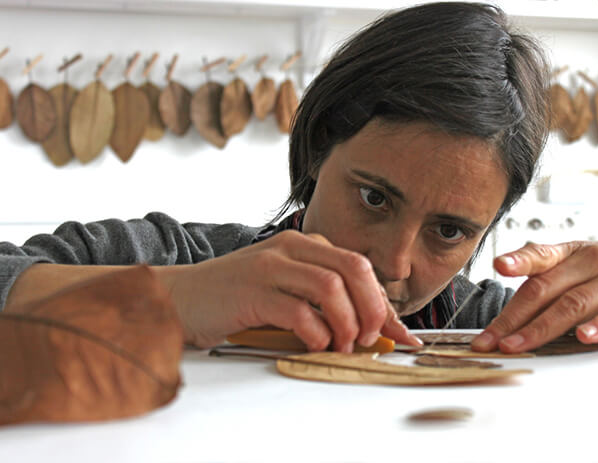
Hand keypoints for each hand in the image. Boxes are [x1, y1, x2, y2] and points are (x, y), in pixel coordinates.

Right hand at [162, 230, 421, 350]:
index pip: (359, 266)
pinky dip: (316, 332)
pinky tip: (314, 343)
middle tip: (369, 338)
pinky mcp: (252, 291)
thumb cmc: (236, 297)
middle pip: (353, 268)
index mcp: (304, 245)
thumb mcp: (285, 289)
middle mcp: (291, 249)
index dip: (384, 303)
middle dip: (372, 308)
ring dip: (346, 322)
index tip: (400, 334)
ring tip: (343, 345)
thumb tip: (369, 326)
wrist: (182, 297)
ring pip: (331, 287)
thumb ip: (323, 299)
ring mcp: (270, 267)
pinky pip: (299, 310)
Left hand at [471, 239, 597, 353]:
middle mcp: (593, 261)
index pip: (541, 256)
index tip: (499, 266)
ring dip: (543, 327)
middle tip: (490, 341)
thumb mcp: (584, 263)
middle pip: (546, 289)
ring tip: (519, 344)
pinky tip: (586, 337)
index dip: (519, 261)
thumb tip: (510, 307)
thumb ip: (550, 279)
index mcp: (573, 253)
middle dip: (514, 318)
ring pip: (575, 303)